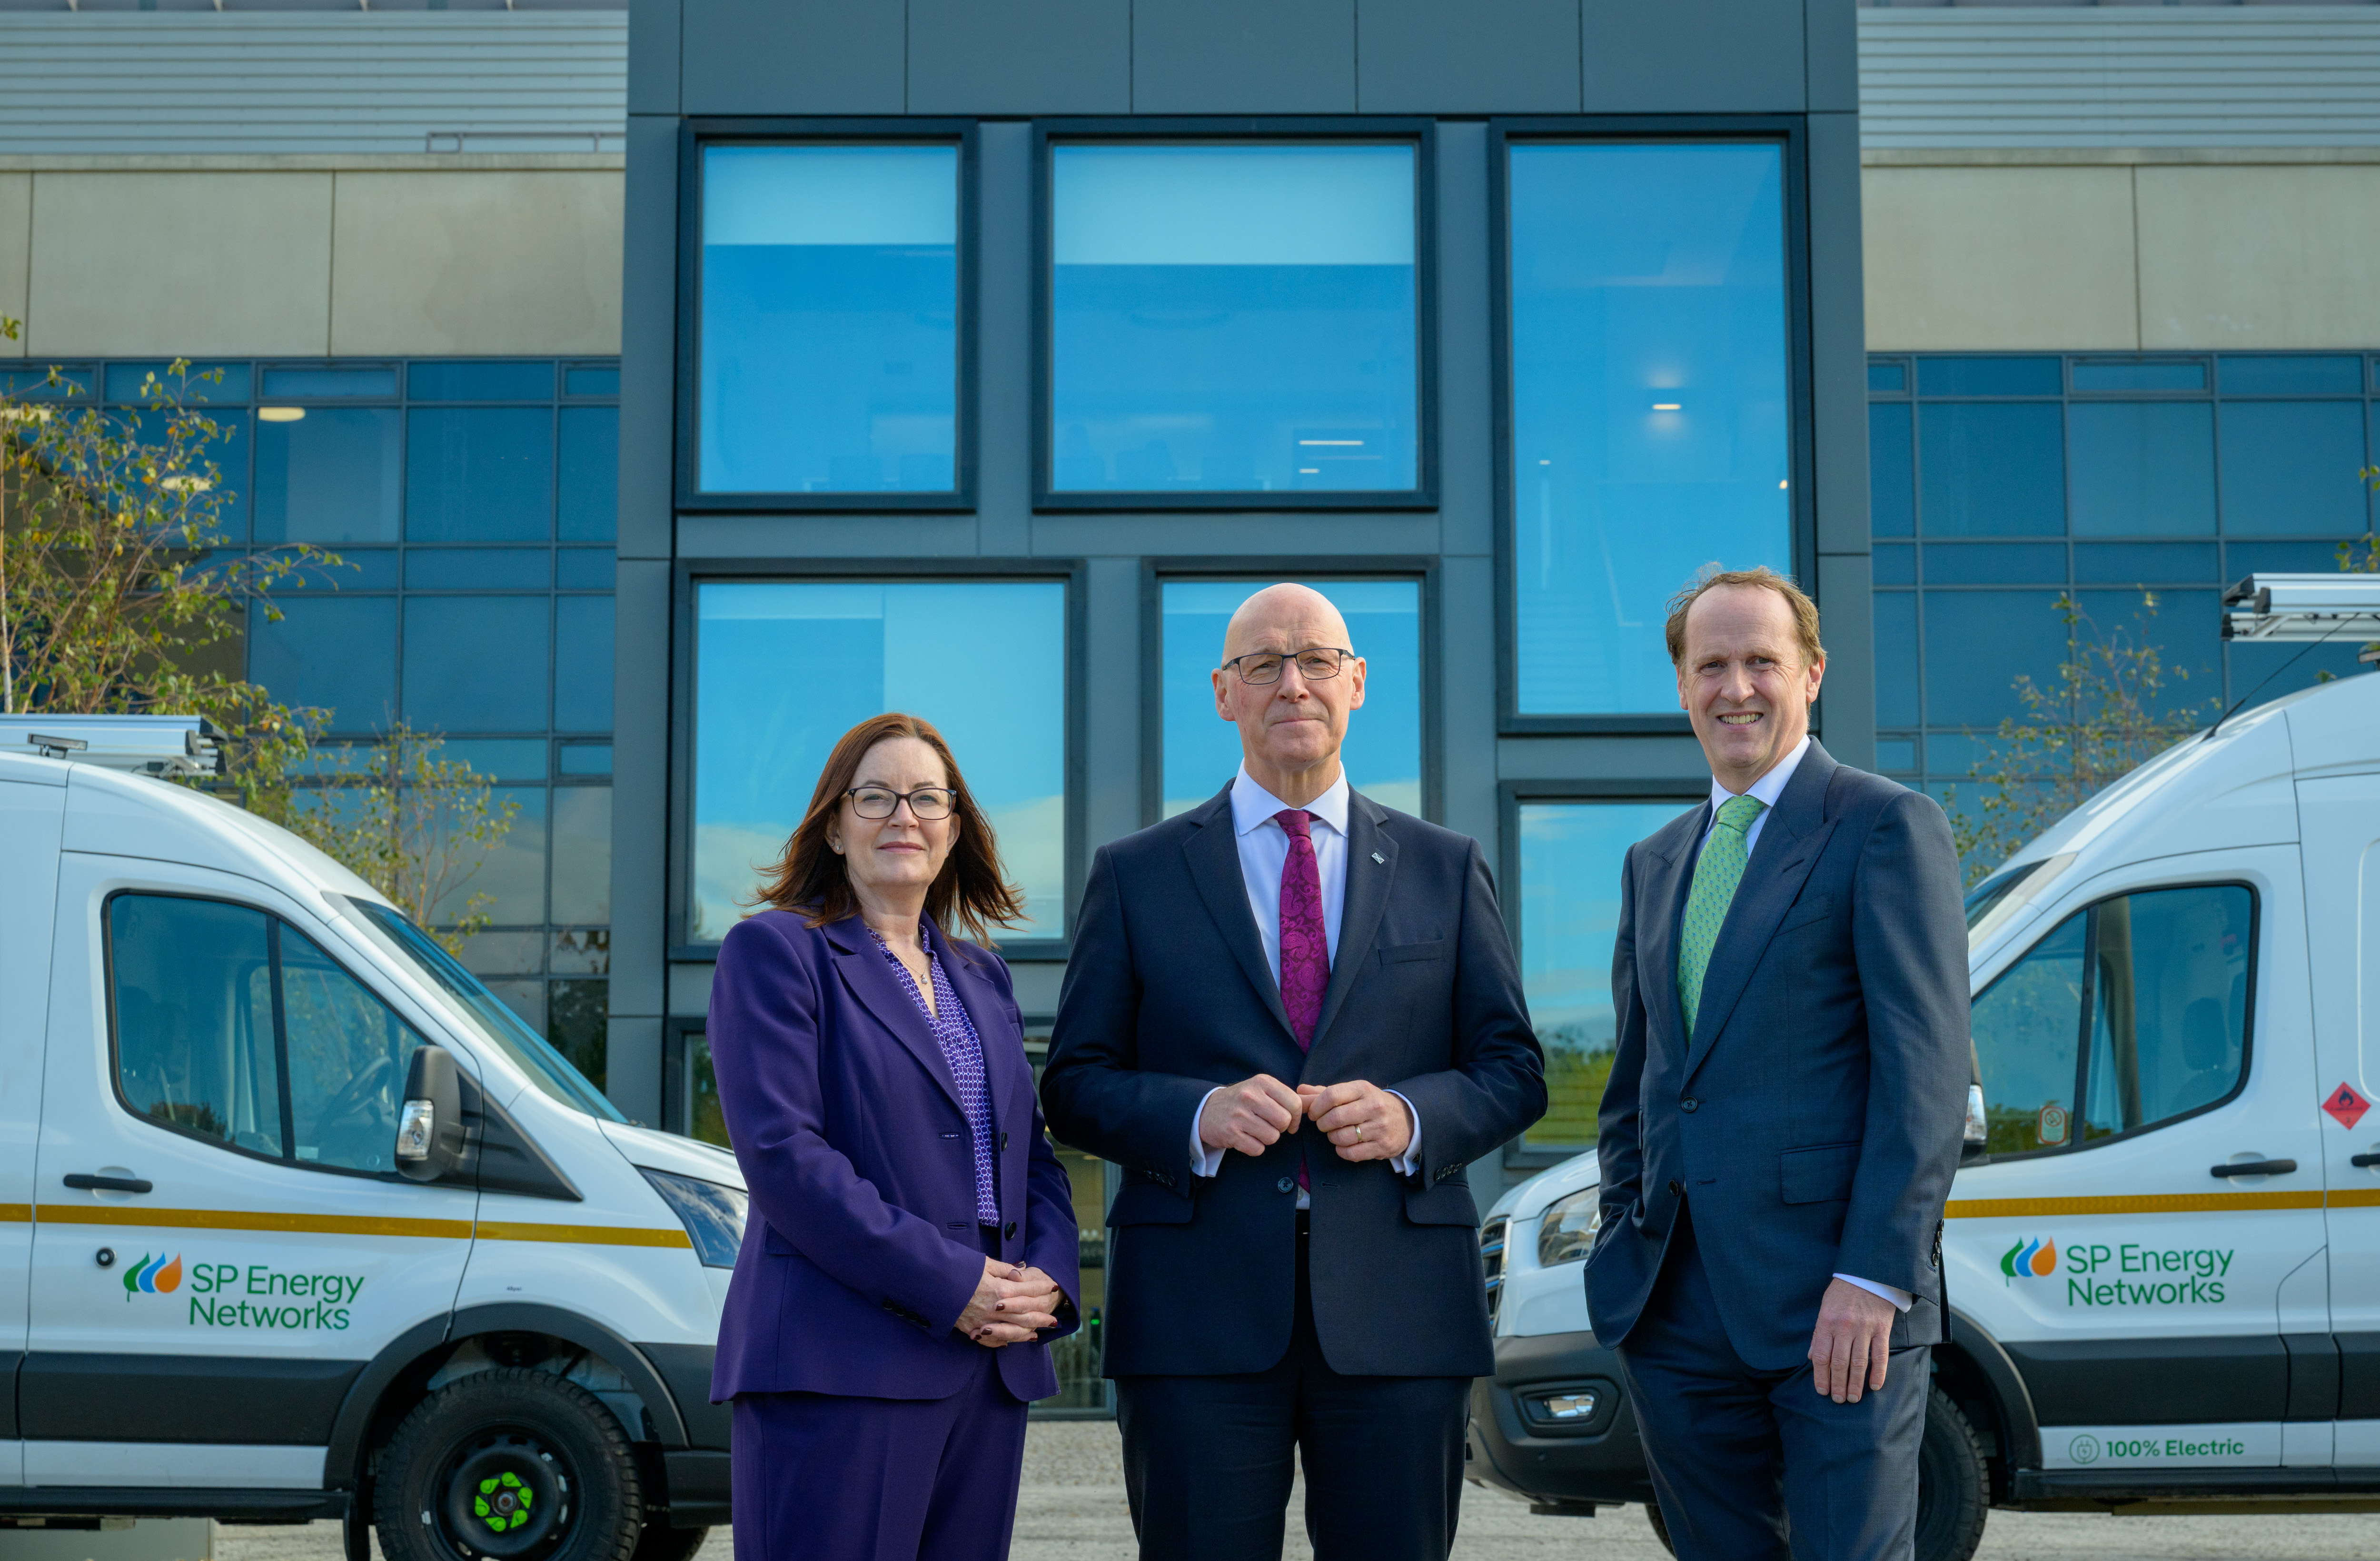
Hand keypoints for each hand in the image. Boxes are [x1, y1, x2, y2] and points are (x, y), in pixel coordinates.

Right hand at [953, 1258, 1062, 1347]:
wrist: (932, 1282)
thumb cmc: (959, 1268)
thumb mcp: (984, 1263)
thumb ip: (1005, 1270)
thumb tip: (1020, 1271)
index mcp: (1000, 1290)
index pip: (1028, 1291)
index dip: (1042, 1288)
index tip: (1053, 1287)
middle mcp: (994, 1310)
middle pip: (1025, 1316)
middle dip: (1041, 1317)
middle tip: (1054, 1320)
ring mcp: (982, 1322)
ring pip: (1010, 1332)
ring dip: (1025, 1334)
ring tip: (1036, 1334)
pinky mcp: (969, 1329)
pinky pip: (989, 1340)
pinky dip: (1000, 1342)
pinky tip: (1008, 1343)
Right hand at [1199, 1074, 1303, 1156]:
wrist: (1206, 1110)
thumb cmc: (1240, 1101)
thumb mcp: (1260, 1089)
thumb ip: (1282, 1096)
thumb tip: (1309, 1106)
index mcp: (1262, 1082)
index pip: (1294, 1102)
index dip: (1296, 1117)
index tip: (1290, 1122)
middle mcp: (1250, 1096)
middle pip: (1284, 1121)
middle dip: (1281, 1128)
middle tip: (1270, 1126)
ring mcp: (1239, 1115)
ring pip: (1272, 1137)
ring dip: (1267, 1138)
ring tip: (1255, 1130)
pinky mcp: (1231, 1133)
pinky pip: (1257, 1149)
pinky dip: (1255, 1147)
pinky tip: (1246, 1138)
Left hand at [1299, 1081, 1412, 1161]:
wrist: (1406, 1119)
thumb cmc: (1371, 1104)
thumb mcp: (1352, 1092)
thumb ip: (1324, 1092)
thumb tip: (1299, 1092)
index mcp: (1363, 1089)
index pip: (1332, 1095)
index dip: (1316, 1107)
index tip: (1314, 1113)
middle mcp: (1373, 1107)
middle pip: (1335, 1118)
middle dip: (1322, 1124)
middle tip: (1323, 1125)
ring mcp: (1380, 1128)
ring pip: (1342, 1137)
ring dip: (1332, 1138)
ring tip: (1336, 1134)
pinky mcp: (1382, 1146)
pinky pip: (1352, 1154)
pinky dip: (1342, 1151)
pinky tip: (1344, 1145)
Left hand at [1808, 1278, 1897, 1402]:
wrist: (1867, 1273)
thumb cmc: (1842, 1292)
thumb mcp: (1824, 1308)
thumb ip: (1818, 1333)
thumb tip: (1810, 1357)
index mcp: (1826, 1322)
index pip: (1821, 1355)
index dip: (1820, 1376)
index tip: (1821, 1391)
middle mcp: (1844, 1327)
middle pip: (1839, 1363)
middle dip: (1837, 1385)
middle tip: (1838, 1400)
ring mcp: (1864, 1329)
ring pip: (1859, 1363)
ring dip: (1855, 1384)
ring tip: (1852, 1398)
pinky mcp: (1882, 1329)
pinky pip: (1880, 1355)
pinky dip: (1879, 1373)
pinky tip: (1875, 1386)